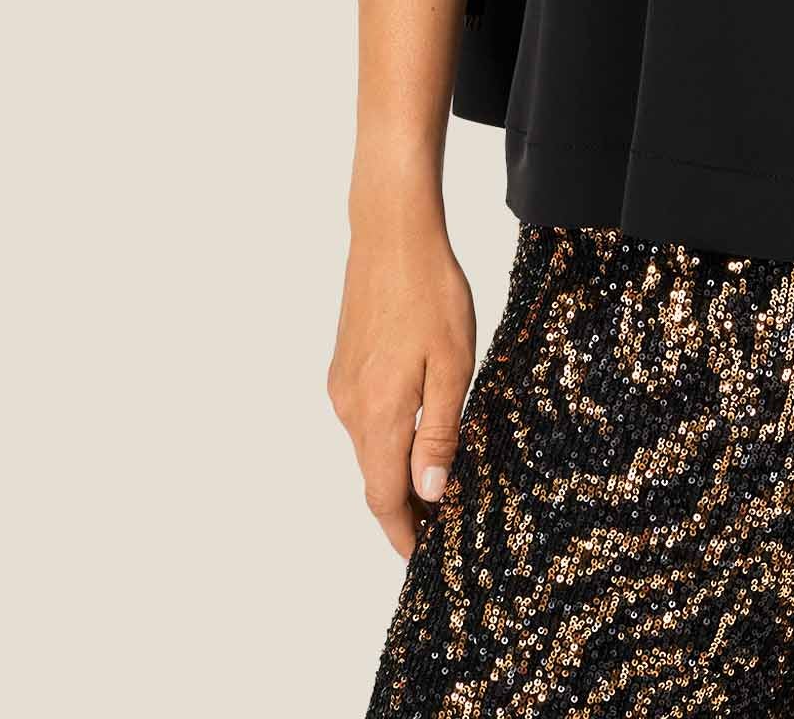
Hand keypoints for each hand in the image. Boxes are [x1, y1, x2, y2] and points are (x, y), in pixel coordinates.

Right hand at [326, 216, 476, 557]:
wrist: (391, 234)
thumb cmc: (430, 293)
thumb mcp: (452, 364)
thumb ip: (439, 431)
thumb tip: (430, 491)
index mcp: (378, 414)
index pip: (384, 497)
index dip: (404, 532)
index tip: (422, 558)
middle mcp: (349, 407)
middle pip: (373, 478)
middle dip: (403, 509)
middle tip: (438, 528)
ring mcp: (342, 386)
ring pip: (368, 448)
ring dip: (394, 473)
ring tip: (433, 486)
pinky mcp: (343, 365)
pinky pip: (364, 419)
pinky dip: (385, 439)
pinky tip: (414, 432)